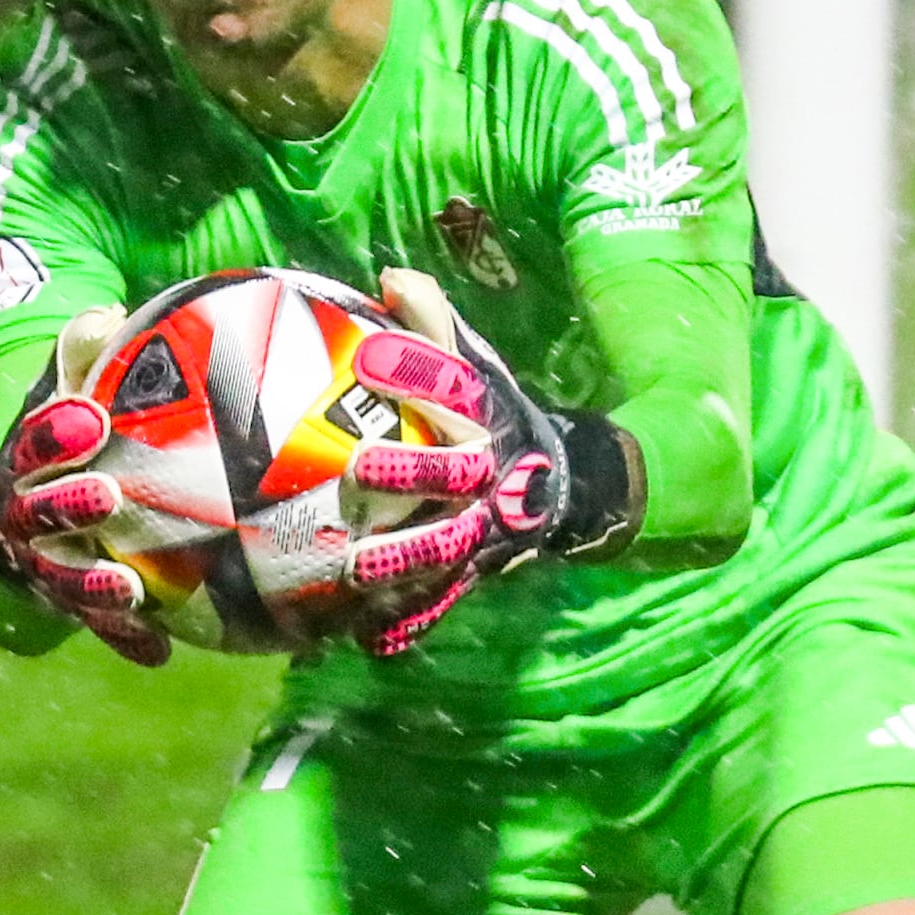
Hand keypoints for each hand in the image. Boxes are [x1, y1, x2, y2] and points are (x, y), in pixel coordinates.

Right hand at [0, 311, 169, 666]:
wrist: (53, 490)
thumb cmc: (83, 426)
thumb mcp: (81, 382)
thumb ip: (92, 352)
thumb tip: (108, 314)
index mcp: (23, 459)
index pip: (30, 443)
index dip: (53, 434)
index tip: (90, 419)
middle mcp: (22, 517)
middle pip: (33, 517)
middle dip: (65, 507)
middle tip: (108, 496)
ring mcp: (44, 565)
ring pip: (58, 580)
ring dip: (90, 587)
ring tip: (129, 588)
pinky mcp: (74, 602)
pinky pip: (97, 627)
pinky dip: (125, 639)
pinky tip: (160, 652)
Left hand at [335, 273, 603, 659]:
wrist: (560, 486)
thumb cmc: (496, 417)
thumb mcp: (475, 368)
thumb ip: (434, 324)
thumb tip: (390, 275)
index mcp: (485, 420)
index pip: (455, 388)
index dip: (417, 371)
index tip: (371, 357)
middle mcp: (486, 477)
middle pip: (449, 472)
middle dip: (407, 473)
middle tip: (358, 468)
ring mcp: (481, 531)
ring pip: (441, 549)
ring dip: (400, 561)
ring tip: (354, 567)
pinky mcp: (471, 575)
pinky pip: (436, 603)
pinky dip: (405, 624)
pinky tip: (363, 639)